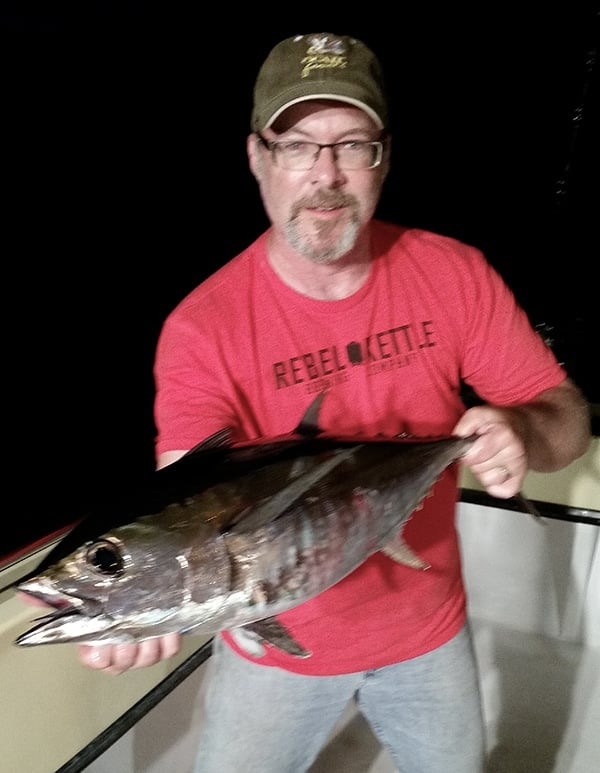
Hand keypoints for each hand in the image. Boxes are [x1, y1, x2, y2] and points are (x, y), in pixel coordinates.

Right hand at [17, 590, 181, 674]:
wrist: (147, 562)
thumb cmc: (114, 574)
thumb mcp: (84, 580)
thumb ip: (60, 592)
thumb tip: (29, 594)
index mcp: (99, 632)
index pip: (94, 660)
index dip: (98, 657)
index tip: (102, 646)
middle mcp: (121, 638)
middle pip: (121, 662)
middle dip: (123, 652)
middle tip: (125, 636)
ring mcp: (145, 636)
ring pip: (145, 658)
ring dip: (146, 648)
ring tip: (145, 631)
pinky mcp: (168, 631)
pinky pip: (169, 647)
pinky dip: (168, 641)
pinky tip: (163, 629)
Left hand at [453, 405, 527, 498]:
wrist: (523, 429)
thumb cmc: (500, 424)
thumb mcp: (478, 415)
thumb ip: (465, 425)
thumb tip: (459, 440)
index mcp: (503, 434)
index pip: (473, 455)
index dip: (468, 451)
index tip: (472, 444)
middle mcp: (514, 451)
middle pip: (478, 468)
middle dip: (476, 460)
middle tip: (483, 449)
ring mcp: (519, 467)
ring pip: (488, 481)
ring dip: (485, 471)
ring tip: (492, 457)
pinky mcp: (521, 480)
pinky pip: (501, 491)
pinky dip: (496, 486)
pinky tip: (498, 471)